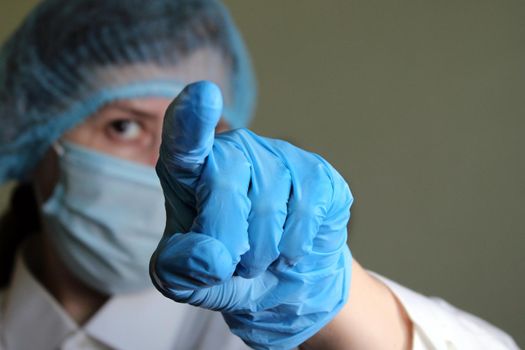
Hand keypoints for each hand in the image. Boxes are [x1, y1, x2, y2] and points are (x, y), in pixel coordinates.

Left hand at [150, 81, 352, 349]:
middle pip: (224, 182)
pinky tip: (288, 248)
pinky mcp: (317, 173)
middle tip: (232, 262)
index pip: (186, 136)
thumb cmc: (225, 269)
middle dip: (226, 238)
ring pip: (267, 205)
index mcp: (191, 169)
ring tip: (259, 257)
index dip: (192, 118)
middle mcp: (234, 150)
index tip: (203, 95)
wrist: (281, 280)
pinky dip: (293, 246)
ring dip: (260, 252)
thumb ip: (180, 268)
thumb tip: (211, 256)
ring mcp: (279, 157)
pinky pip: (306, 210)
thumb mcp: (184, 280)